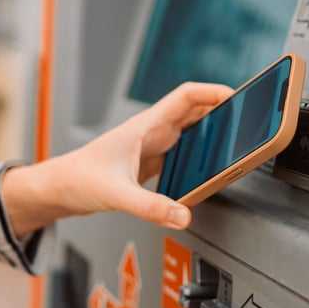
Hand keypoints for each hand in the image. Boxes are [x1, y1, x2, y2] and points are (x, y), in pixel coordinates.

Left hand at [2, 82, 232, 233]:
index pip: (187, 96)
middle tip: (249, 119)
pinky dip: (200, 154)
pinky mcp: (149, 162)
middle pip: (196, 110)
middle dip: (223, 110)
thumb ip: (151, 207)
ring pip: (190, 130)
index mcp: (145, 126)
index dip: (215, 91)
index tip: (239, 95)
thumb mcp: (117, 194)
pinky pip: (183, 151)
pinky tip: (209, 169)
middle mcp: (151, 132)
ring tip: (237, 141)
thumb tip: (182, 216)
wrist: (59, 189)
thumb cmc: (79, 180)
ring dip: (213, 131)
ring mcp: (151, 146)